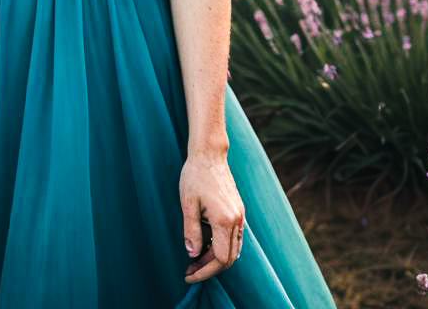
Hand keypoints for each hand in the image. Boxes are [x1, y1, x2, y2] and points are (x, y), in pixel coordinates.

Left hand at [179, 149, 244, 283]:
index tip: (189, 273)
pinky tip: (206, 245)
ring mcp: (240, 216)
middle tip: (190, 269)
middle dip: (209, 268)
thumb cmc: (195, 176)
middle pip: (229, 258)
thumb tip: (192, 254)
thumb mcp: (188, 204)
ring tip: (195, 259)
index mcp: (224, 220)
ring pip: (233, 250)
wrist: (209, 154)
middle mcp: (236, 221)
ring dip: (215, 258)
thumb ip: (191, 231)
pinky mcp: (238, 212)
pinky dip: (222, 247)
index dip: (205, 270)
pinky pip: (234, 238)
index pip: (220, 258)